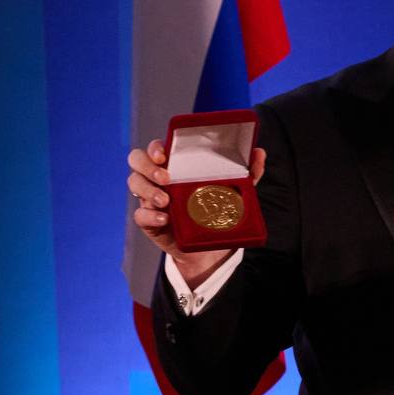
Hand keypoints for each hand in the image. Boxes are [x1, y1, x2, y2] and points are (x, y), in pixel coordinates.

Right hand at [127, 139, 266, 282]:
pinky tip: (165, 218)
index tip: (164, 154)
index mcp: (176, 165)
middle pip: (137, 160)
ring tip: (167, 200)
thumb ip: (247, 173)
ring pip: (134, 184)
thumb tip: (259, 152)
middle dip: (147, 165)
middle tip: (166, 177)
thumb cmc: (217, 209)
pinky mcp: (149, 221)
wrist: (210, 247)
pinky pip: (139, 215)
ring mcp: (150, 198)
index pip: (157, 148)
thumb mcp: (234, 191)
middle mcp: (158, 178)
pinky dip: (149, 216)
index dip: (155, 147)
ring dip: (148, 190)